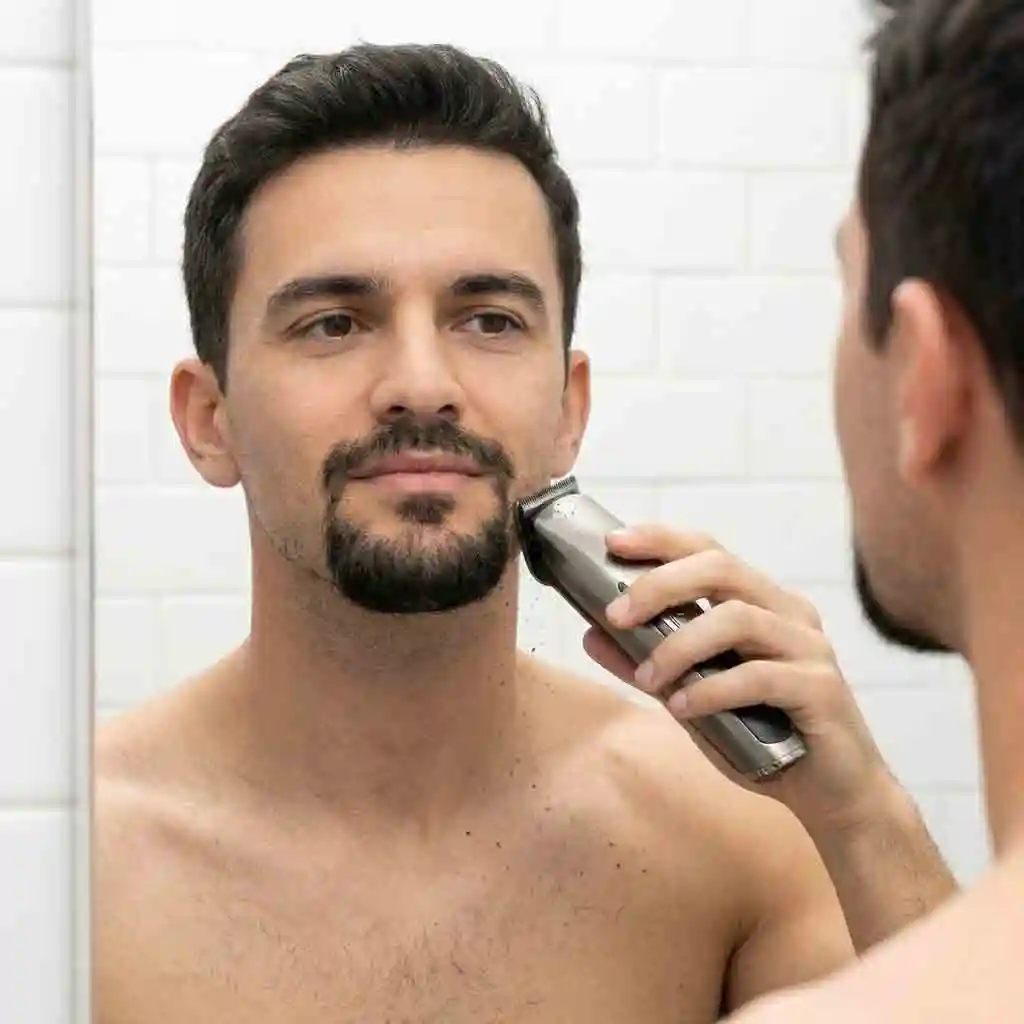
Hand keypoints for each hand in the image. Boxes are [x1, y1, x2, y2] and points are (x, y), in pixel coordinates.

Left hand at [582, 523, 899, 832]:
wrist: (832, 796)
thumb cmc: (763, 738)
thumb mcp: (691, 698)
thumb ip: (648, 665)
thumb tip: (592, 635)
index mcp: (761, 603)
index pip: (708, 550)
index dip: (661, 540)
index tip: (614, 541)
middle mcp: (788, 613)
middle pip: (722, 568)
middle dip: (661, 584)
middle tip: (617, 614)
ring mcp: (809, 647)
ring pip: (737, 618)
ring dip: (680, 645)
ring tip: (647, 677)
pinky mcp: (821, 688)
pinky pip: (759, 676)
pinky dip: (712, 689)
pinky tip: (682, 707)